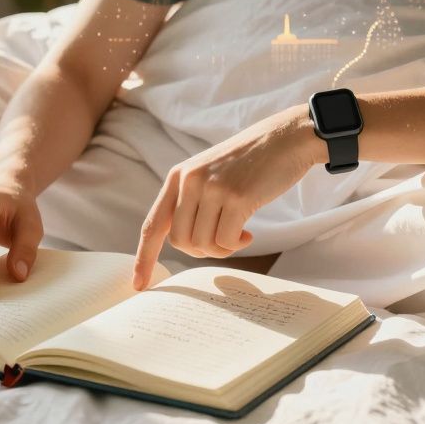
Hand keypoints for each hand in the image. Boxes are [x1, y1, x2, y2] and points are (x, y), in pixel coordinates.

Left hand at [131, 105, 318, 289]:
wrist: (285, 138)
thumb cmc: (250, 163)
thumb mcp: (209, 173)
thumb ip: (191, 200)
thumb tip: (184, 243)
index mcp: (178, 177)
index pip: (153, 225)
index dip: (144, 258)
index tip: (139, 285)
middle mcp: (189, 181)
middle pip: (180, 242)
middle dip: (201, 251)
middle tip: (222, 242)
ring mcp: (212, 188)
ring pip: (203, 244)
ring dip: (222, 248)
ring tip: (238, 234)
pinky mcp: (236, 197)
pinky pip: (226, 241)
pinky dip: (236, 244)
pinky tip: (248, 232)